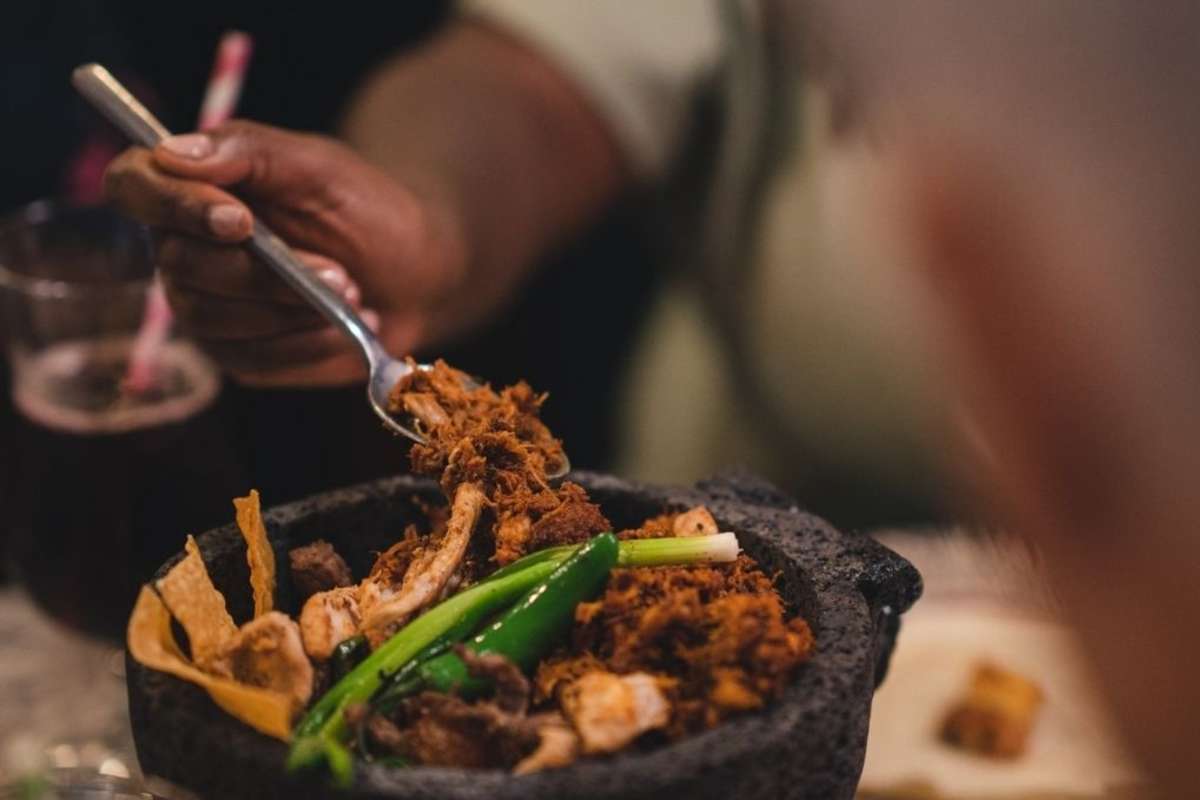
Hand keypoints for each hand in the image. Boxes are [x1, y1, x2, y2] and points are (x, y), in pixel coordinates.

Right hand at [104, 121, 465, 385]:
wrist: (415, 275)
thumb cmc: (365, 210)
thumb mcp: (322, 167)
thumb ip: (252, 152)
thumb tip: (171, 152)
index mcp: (193, 187)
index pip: (133, 186)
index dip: (173, 205)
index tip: (240, 221)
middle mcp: (183, 249)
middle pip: (181, 266)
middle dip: (264, 274)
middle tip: (338, 272)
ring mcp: (206, 308)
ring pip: (212, 318)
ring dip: (290, 309)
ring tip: (349, 293)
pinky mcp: (239, 356)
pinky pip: (253, 359)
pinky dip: (307, 343)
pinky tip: (342, 327)